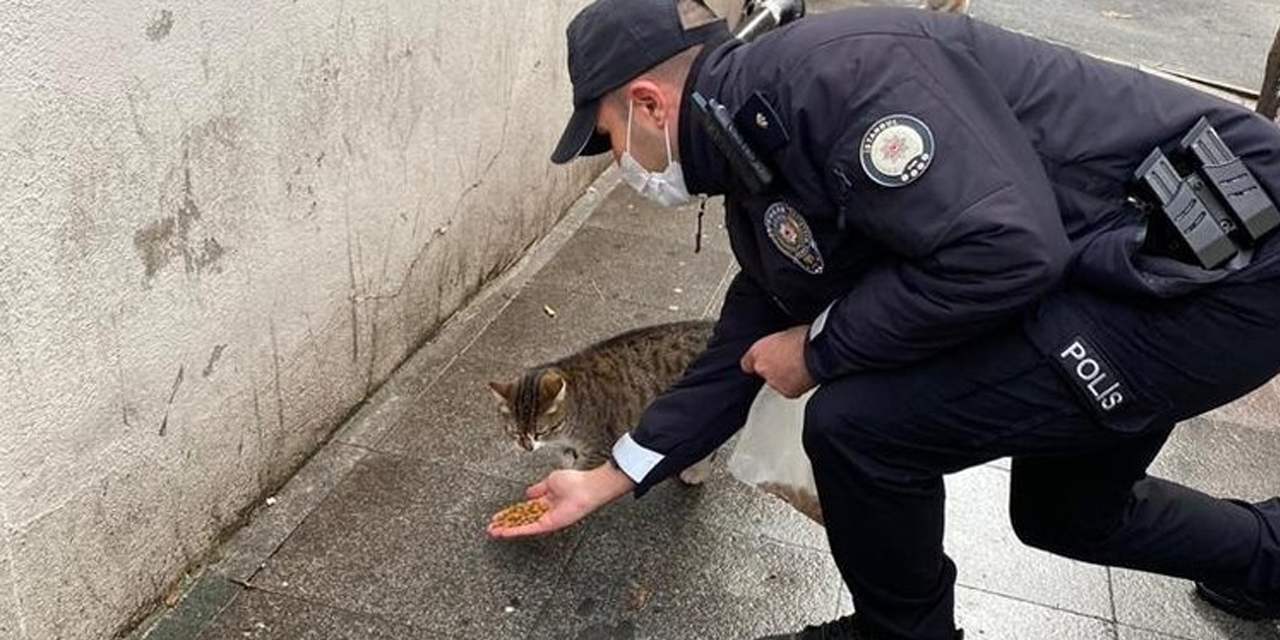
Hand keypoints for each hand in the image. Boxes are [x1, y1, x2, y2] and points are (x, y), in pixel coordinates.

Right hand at [486, 462, 635, 538]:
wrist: (587, 488)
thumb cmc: (575, 482)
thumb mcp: (550, 481)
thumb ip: (538, 489)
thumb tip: (528, 493)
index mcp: (546, 501)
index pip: (524, 509)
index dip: (510, 512)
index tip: (499, 515)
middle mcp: (545, 512)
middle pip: (520, 519)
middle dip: (505, 523)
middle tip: (491, 527)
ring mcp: (546, 519)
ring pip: (522, 526)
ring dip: (507, 529)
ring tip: (492, 532)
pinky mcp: (548, 524)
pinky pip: (529, 529)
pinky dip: (516, 531)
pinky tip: (504, 532)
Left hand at [741, 325, 816, 398]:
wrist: (820, 353)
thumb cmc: (807, 338)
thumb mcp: (786, 332)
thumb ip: (776, 343)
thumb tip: (780, 345)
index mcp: (759, 350)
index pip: (747, 363)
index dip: (755, 362)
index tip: (761, 362)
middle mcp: (763, 368)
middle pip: (765, 372)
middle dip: (775, 368)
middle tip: (790, 360)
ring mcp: (775, 382)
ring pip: (777, 382)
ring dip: (786, 377)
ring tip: (800, 366)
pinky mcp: (787, 392)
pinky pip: (790, 390)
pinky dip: (796, 385)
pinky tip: (805, 374)